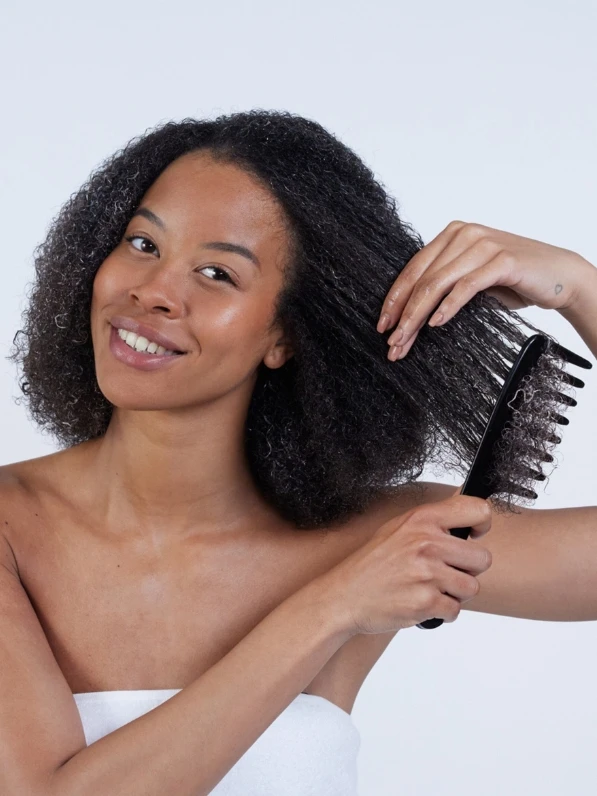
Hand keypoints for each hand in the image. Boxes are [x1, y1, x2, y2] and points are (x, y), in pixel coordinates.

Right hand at [319, 492, 492, 634]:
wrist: (344, 595)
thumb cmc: (372, 563)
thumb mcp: (398, 528)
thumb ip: (432, 521)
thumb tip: (469, 514)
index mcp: (421, 520)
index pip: (477, 510)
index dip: (482, 524)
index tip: (476, 534)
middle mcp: (426, 543)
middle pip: (483, 558)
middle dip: (468, 569)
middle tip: (445, 571)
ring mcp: (426, 574)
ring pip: (471, 587)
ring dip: (454, 593)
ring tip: (429, 587)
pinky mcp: (425, 602)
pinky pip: (455, 610)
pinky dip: (441, 611)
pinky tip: (421, 602)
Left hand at [377, 220, 590, 360]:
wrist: (560, 275)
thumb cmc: (513, 280)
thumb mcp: (471, 279)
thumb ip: (445, 284)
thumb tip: (408, 315)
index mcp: (452, 235)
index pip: (413, 270)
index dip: (394, 299)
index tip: (382, 325)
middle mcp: (464, 234)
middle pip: (421, 279)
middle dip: (402, 314)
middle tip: (392, 342)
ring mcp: (483, 245)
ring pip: (437, 283)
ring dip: (418, 316)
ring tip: (406, 340)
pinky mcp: (502, 261)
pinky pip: (466, 286)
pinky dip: (449, 306)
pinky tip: (437, 324)